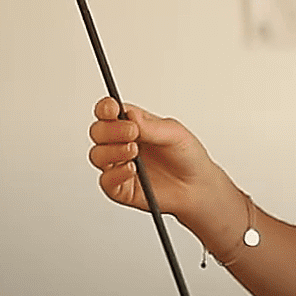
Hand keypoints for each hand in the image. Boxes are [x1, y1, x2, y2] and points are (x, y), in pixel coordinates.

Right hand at [88, 97, 223, 222]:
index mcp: (133, 124)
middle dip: (111, 130)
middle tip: (132, 132)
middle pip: (98, 132)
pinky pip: (106, 180)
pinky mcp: (119, 187)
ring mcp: (118, 165)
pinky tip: (132, 169)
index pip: (108, 112)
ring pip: (97, 155)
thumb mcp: (174, 134)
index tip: (112, 108)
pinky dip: (116, 173)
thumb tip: (129, 115)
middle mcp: (121, 143)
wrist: (197, 186)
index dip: (106, 108)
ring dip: (113, 151)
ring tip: (134, 150)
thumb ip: (150, 126)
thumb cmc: (186, 155)